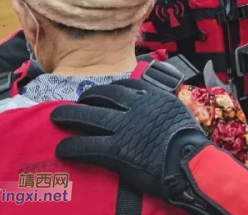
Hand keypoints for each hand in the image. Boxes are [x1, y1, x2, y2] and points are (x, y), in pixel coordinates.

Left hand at [51, 79, 210, 202]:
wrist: (189, 160)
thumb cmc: (190, 141)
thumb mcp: (178, 112)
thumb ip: (162, 108)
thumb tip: (157, 110)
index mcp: (152, 96)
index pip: (125, 86)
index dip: (109, 89)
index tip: (102, 92)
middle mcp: (134, 107)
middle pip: (102, 96)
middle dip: (86, 98)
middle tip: (76, 101)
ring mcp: (123, 127)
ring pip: (89, 117)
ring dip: (70, 116)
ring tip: (57, 117)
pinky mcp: (115, 150)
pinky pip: (87, 146)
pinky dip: (71, 147)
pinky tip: (61, 149)